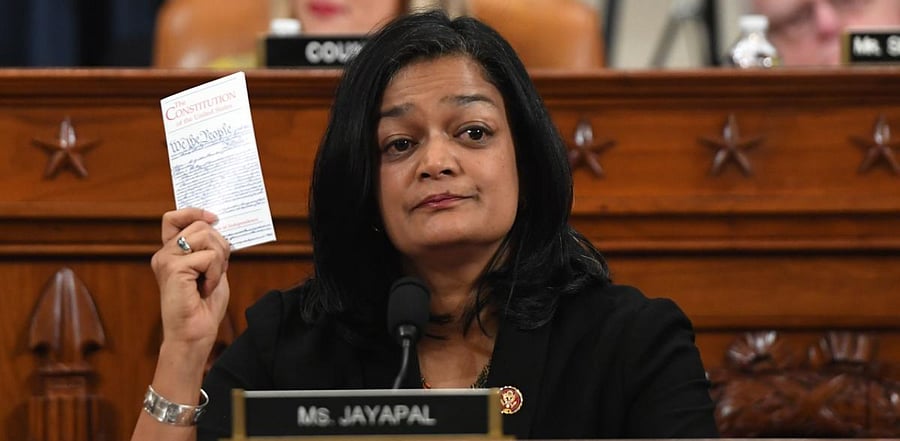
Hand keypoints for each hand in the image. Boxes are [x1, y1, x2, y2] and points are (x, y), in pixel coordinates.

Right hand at [151, 208, 230, 348]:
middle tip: (217, 269)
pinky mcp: (173, 269)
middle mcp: (165, 253)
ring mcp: (166, 260)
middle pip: (200, 225)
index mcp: (172, 252)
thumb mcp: (212, 270)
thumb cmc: (203, 306)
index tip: (214, 218)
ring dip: (218, 260)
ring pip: (206, 236)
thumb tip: (220, 227)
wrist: (195, 334)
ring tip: (209, 280)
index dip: (194, 212)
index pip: (174, 217)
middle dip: (220, 244)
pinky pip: (208, 256)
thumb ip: (211, 249)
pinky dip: (214, 273)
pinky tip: (205, 289)